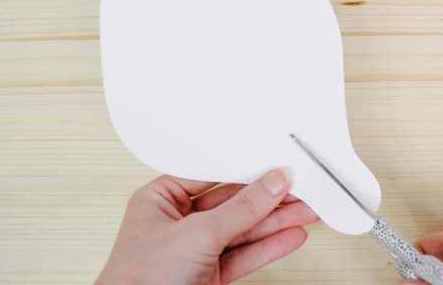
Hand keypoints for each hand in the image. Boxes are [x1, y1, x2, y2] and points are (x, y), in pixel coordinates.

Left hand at [95, 169, 318, 284]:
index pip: (212, 177)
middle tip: (298, 190)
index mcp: (161, 199)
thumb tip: (269, 185)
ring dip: (275, 222)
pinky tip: (289, 235)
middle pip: (232, 203)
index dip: (246, 172)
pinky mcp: (209, 274)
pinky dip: (268, 246)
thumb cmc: (136, 280)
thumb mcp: (195, 234)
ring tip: (305, 211)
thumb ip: (239, 209)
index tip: (274, 168)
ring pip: (243, 230)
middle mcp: (178, 222)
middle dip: (268, 199)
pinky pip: (244, 255)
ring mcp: (195, 249)